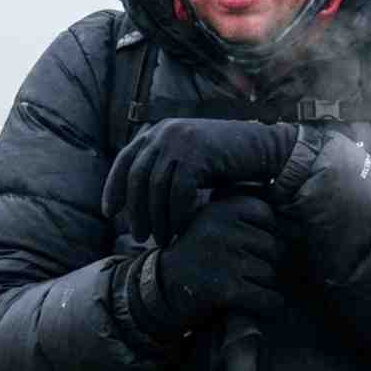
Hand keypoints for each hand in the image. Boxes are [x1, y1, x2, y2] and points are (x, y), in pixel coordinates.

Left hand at [102, 118, 297, 245]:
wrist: (262, 149)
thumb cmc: (224, 161)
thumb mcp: (187, 161)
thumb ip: (162, 171)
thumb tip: (135, 202)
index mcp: (158, 131)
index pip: (125, 160)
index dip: (113, 187)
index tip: (108, 212)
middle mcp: (165, 132)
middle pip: (138, 177)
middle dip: (136, 210)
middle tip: (140, 236)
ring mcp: (182, 140)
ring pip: (157, 187)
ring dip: (158, 218)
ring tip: (162, 239)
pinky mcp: (199, 153)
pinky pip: (180, 191)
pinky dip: (179, 214)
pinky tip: (182, 229)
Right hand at [129, 196, 285, 338]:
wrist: (158, 289)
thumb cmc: (195, 255)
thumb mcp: (213, 223)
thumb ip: (245, 220)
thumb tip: (297, 226)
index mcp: (222, 207)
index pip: (268, 216)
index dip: (263, 235)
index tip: (246, 247)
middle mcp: (224, 228)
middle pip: (274, 247)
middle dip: (264, 263)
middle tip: (242, 272)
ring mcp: (226, 258)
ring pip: (271, 274)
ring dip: (262, 286)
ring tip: (239, 287)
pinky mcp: (227, 289)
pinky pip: (268, 298)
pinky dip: (267, 306)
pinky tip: (253, 305)